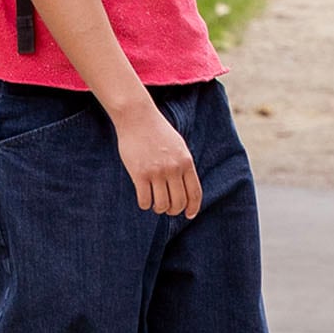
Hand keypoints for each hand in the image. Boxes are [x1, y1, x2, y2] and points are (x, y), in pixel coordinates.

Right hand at [116, 98, 202, 215]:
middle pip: (179, 203)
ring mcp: (157, 172)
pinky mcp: (139, 174)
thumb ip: (183, 165)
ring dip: (158, 209)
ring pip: (161, 205)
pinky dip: (145, 204)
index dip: (193, 208)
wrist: (138, 117)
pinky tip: (144, 199)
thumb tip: (186, 188)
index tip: (189, 215)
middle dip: (173, 210)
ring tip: (155, 204)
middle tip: (167, 208)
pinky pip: (145, 200)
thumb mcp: (179, 146)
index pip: (195, 193)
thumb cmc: (158, 131)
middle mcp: (174, 168)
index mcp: (186, 162)